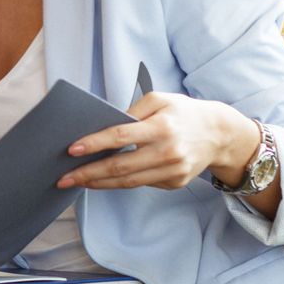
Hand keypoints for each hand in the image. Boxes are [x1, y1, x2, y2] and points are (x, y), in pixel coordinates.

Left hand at [58, 94, 252, 191]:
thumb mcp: (160, 100)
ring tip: (77, 182)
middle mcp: (168, 151)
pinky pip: (142, 183)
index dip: (95, 144)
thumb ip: (132, 111)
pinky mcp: (175, 182)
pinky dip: (120, 182)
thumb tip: (104, 129)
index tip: (72, 150)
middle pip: (120, 166)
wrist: (220, 134)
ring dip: (99, 183)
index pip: (121, 136)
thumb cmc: (184, 112)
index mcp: (162, 126)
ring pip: (128, 182)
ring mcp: (173, 170)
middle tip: (64, 178)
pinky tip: (102, 180)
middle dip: (88, 173)